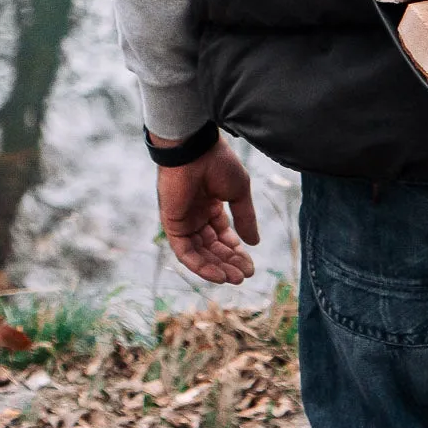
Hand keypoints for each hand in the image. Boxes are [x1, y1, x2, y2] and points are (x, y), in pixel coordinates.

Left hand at [154, 134, 259, 283]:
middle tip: (245, 275)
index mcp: (211, 205)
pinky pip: (185, 252)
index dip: (237, 251)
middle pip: (213, 247)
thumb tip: (254, 242)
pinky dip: (200, 265)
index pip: (224, 235)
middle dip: (229, 262)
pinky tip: (218, 274)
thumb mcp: (239, 192)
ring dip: (217, 267)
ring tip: (235, 278)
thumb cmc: (218, 163)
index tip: (250, 265)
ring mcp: (184, 221)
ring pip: (200, 253)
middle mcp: (196, 215)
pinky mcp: (172, 226)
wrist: (195, 149)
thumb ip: (245, 218)